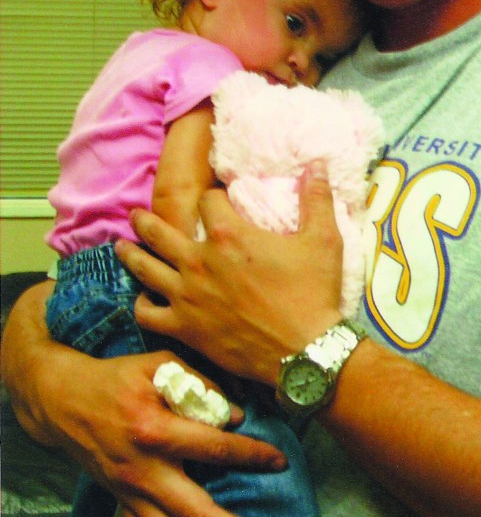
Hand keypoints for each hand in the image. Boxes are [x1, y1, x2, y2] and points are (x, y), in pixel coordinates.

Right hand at [1, 288, 285, 516]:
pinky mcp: (120, 500)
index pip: (214, 447)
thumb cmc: (117, 377)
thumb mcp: (158, 364)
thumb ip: (199, 384)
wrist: (63, 399)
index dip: (250, 455)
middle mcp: (143, 468)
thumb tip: (236, 415)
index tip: (280, 462)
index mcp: (155, 429)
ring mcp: (130, 490)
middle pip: (195, 509)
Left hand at [116, 162, 343, 384]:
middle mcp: (199, 261)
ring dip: (130, 253)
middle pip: (159, 231)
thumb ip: (317, 199)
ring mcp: (186, 296)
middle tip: (136, 215)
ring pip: (144, 268)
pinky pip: (147, 312)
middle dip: (146, 220)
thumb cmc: (314, 294)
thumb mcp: (324, 240)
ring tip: (121, 246)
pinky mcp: (184, 328)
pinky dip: (142, 303)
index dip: (213, 197)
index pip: (207, 201)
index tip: (216, 201)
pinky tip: (143, 298)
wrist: (305, 352)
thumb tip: (318, 164)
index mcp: (229, 235)